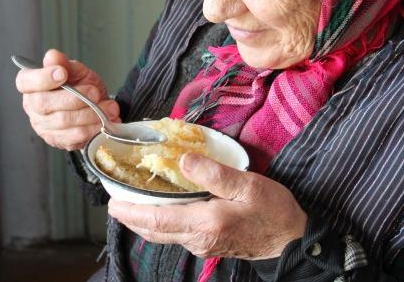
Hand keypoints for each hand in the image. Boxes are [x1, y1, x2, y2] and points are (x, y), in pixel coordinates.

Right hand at [15, 48, 120, 149]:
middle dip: (74, 98)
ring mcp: (43, 126)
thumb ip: (66, 64)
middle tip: (95, 92)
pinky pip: (75, 136)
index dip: (42, 78)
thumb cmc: (83, 87)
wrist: (98, 107)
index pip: (25, 82)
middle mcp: (32, 107)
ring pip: (64, 121)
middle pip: (44, 104)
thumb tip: (53, 56)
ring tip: (109, 107)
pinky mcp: (58, 140)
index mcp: (32, 86)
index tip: (62, 73)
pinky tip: (105, 120)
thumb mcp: (77, 71)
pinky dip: (93, 128)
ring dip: (91, 113)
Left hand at [108, 153, 306, 259]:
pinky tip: (159, 212)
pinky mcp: (207, 244)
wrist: (291, 240)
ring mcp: (201, 245)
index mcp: (205, 223)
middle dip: (131, 218)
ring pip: (163, 235)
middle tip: (113, 202)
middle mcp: (198, 239)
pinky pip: (175, 235)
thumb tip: (184, 160)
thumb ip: (215, 173)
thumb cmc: (273, 211)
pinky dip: (160, 224)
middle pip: (154, 231)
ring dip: (143, 221)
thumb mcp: (249, 185)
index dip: (132, 212)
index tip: (112, 202)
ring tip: (130, 205)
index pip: (158, 220)